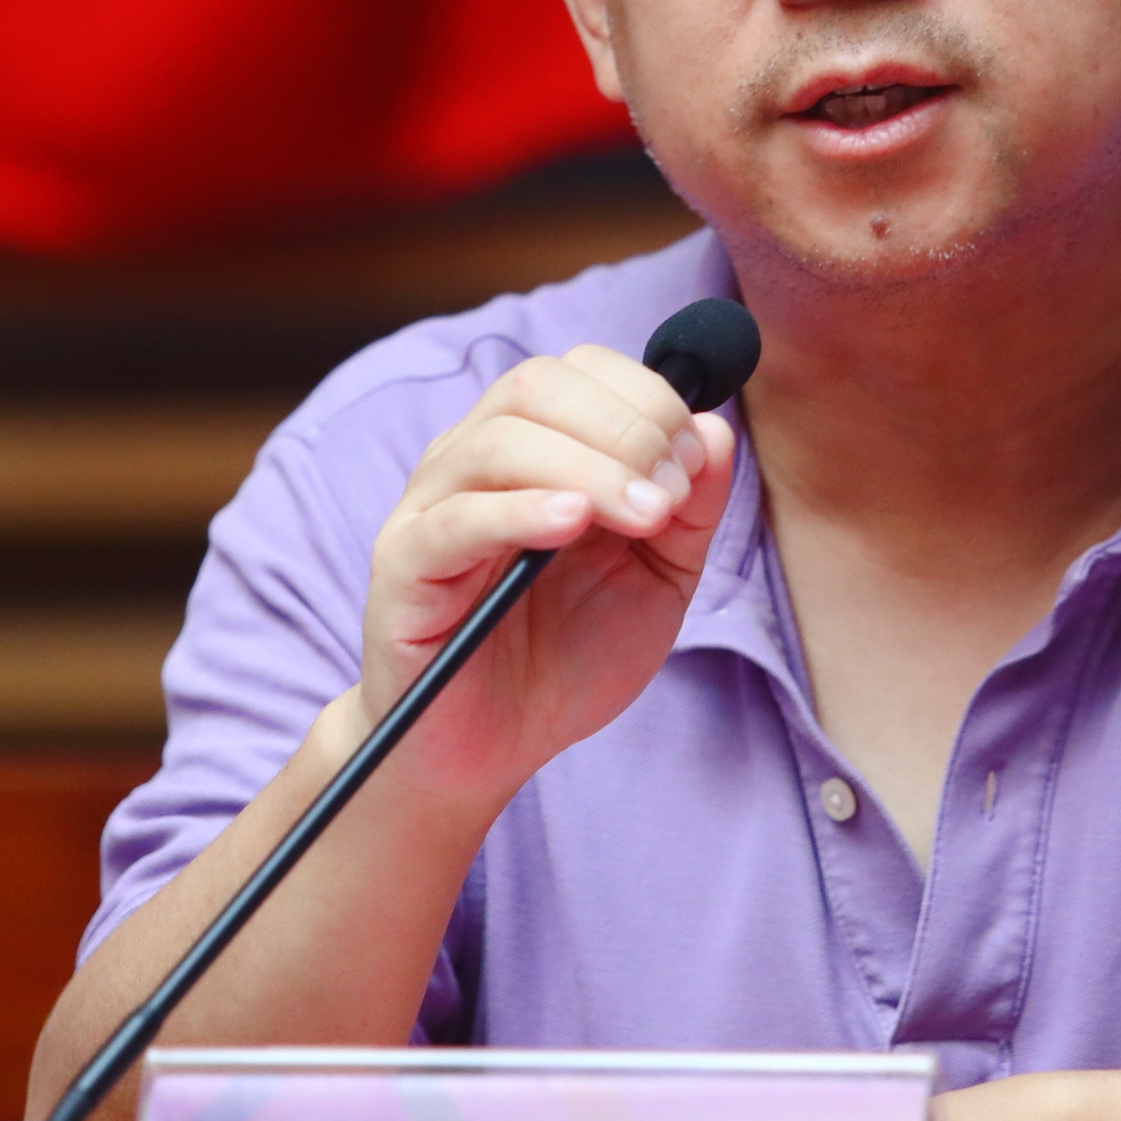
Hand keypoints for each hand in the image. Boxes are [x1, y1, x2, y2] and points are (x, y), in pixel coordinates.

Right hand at [354, 344, 737, 809]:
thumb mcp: (657, 577)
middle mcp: (472, 460)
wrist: (493, 749)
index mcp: (532, 447)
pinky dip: (519, 510)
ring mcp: (431, 509)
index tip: (693, 457)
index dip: (644, 395)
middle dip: (623, 426)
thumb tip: (716, 426)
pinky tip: (572, 524)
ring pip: (497, 442)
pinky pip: (454, 520)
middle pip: (534, 386)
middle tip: (672, 494)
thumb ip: (689, 506)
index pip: (577, 371)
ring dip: (588, 468)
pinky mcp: (404, 568)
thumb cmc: (567, 655)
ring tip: (644, 517)